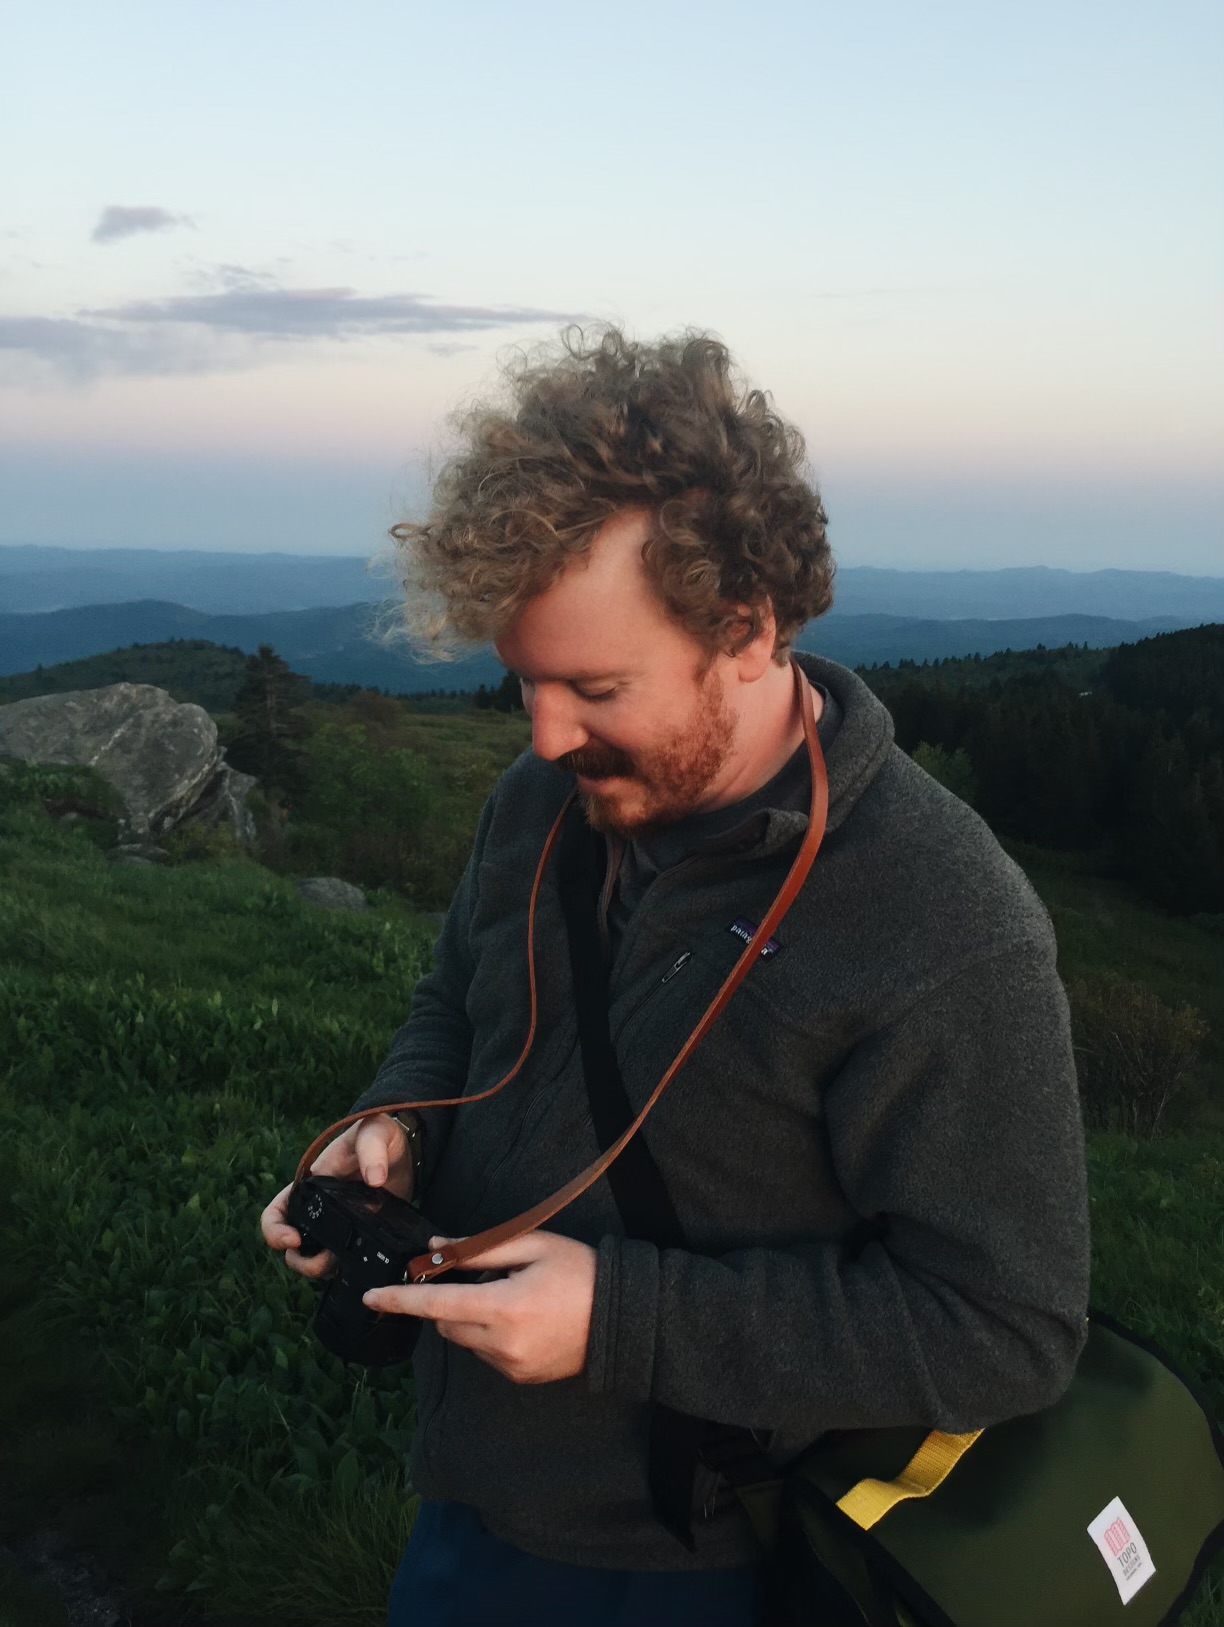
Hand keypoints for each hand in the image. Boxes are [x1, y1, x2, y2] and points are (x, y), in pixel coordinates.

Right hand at [259, 1113, 414, 1280]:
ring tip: (342, 1266)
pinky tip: (359, 1267)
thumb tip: (374, 1178)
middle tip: (327, 1262)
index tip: (294, 1240)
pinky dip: (345, 1270)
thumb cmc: (379, 1135)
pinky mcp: (358, 1236)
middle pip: (291, 1248)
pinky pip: (342, 1261)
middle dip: (302, 1262)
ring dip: (321, 1270)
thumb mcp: (374, 1133)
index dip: (274, 1231)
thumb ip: (372, 1149)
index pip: (275, 1213)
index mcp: (309, 1186)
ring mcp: (337, 1226)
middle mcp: (318, 1210)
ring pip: (313, 1260)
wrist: (404, 1151)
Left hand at [363, 1230, 596, 1383]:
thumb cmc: (579, 1271)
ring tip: (512, 1297)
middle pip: (445, 1322)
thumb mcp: (533, 1245)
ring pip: (463, 1339)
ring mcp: (510, 1366)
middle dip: (447, 1299)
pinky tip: (522, 1318)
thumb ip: (479, 1247)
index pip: (435, 1303)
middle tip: (481, 1275)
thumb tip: (436, 1248)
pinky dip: (488, 1335)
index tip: (370, 1297)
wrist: (623, 1319)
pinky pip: (485, 1354)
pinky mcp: (519, 1378)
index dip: (399, 1300)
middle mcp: (500, 1344)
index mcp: (501, 1306)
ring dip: (469, 1317)